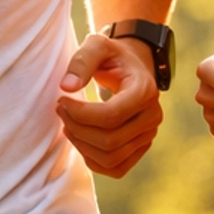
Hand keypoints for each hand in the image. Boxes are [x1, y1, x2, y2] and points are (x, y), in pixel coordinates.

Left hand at [56, 33, 163, 177]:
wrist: (132, 67)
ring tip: (67, 125)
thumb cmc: (112, 55)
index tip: (61, 100)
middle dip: (77, 128)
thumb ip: (82, 61)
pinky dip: (93, 160)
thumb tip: (66, 87)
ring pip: (111, 158)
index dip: (80, 114)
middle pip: (110, 140)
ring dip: (81, 145)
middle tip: (60, 111)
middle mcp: (152, 116)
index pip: (111, 116)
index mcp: (145, 90)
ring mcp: (149, 135)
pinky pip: (117, 168)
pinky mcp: (141, 148)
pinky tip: (80, 139)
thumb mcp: (98, 45)